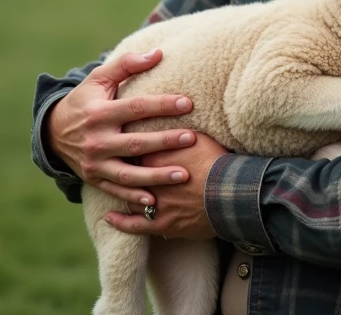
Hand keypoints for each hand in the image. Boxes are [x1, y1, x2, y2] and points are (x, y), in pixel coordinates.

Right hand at [46, 48, 196, 206]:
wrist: (53, 131)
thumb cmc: (85, 100)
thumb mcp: (99, 79)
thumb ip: (127, 64)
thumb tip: (158, 53)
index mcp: (99, 113)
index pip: (135, 108)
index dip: (161, 105)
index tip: (187, 104)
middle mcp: (96, 140)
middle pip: (135, 143)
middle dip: (165, 142)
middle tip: (192, 138)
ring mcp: (94, 163)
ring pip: (128, 173)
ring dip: (156, 176)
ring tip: (184, 174)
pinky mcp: (94, 179)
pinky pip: (116, 191)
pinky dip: (134, 198)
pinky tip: (155, 201)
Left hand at [106, 131, 229, 239]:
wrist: (231, 192)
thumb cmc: (218, 162)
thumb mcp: (199, 137)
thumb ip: (178, 130)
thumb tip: (172, 115)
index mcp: (155, 156)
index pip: (133, 147)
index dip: (128, 144)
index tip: (121, 139)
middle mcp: (149, 180)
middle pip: (126, 172)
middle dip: (118, 166)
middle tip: (112, 160)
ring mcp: (154, 203)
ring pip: (129, 197)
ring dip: (120, 192)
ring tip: (109, 186)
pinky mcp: (161, 223)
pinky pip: (134, 224)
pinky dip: (120, 222)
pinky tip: (109, 218)